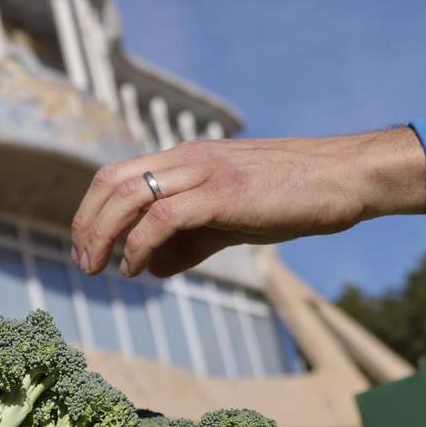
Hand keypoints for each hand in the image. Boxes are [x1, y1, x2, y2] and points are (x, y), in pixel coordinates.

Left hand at [69, 128, 425, 278]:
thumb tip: (153, 267)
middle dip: (86, 223)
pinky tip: (136, 267)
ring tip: (96, 268)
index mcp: (188, 158)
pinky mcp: (224, 193)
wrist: (344, 178)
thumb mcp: (233, 218)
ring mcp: (206, 172)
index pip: (117, 174)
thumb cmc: (294, 196)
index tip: (84, 247)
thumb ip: (192, 240)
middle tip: (81, 262)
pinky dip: (141, 242)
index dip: (91, 210)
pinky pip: (164, 215)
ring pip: (130, 195)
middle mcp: (189, 158)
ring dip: (102, 234)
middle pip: (111, 181)